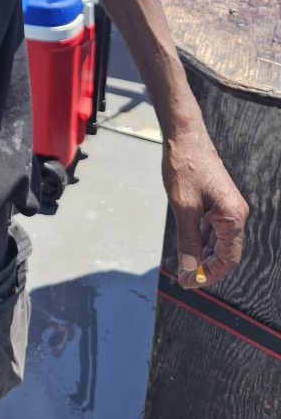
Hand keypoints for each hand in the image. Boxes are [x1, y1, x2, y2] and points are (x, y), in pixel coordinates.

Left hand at [161, 120, 248, 289]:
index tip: (189, 283)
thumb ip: (188, 239)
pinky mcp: (218, 201)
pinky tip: (188, 245)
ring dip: (202, 254)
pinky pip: (213, 228)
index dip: (209, 274)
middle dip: (205, 267)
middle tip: (183, 278)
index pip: (228, 258)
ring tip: (184, 266)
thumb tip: (188, 266)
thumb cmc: (184, 166)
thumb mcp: (183, 207)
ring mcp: (227, 207)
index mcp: (233, 216)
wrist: (184, 135)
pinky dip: (201, 239)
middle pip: (225, 252)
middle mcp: (235, 213)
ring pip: (218, 241)